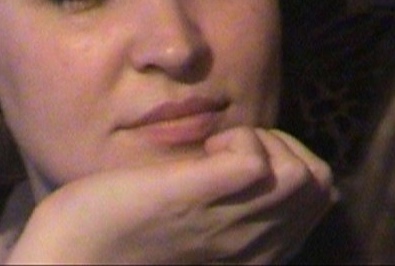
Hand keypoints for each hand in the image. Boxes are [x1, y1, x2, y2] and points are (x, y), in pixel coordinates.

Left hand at [5, 126, 336, 263]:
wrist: (72, 255)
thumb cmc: (127, 232)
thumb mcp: (196, 220)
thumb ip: (229, 201)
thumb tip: (255, 161)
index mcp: (258, 251)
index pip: (322, 194)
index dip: (290, 159)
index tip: (240, 159)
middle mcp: (254, 245)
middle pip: (320, 181)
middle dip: (284, 145)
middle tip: (230, 151)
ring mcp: (227, 223)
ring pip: (302, 174)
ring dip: (265, 141)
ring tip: (218, 150)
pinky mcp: (193, 198)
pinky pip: (255, 162)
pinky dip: (238, 140)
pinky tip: (205, 149)